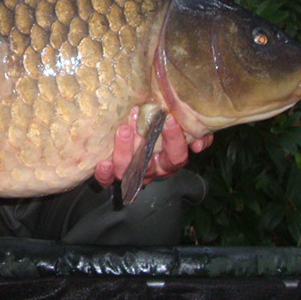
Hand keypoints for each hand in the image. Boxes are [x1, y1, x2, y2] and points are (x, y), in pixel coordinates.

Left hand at [93, 107, 213, 186]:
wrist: (139, 130)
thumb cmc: (162, 127)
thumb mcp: (183, 127)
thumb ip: (197, 133)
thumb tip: (198, 144)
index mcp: (170, 160)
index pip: (177, 155)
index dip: (174, 139)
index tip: (169, 119)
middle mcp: (152, 170)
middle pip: (148, 165)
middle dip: (142, 144)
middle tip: (136, 120)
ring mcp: (132, 173)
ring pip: (127, 170)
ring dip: (124, 151)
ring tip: (122, 130)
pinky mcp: (112, 174)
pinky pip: (107, 180)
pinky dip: (103, 174)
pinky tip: (103, 162)